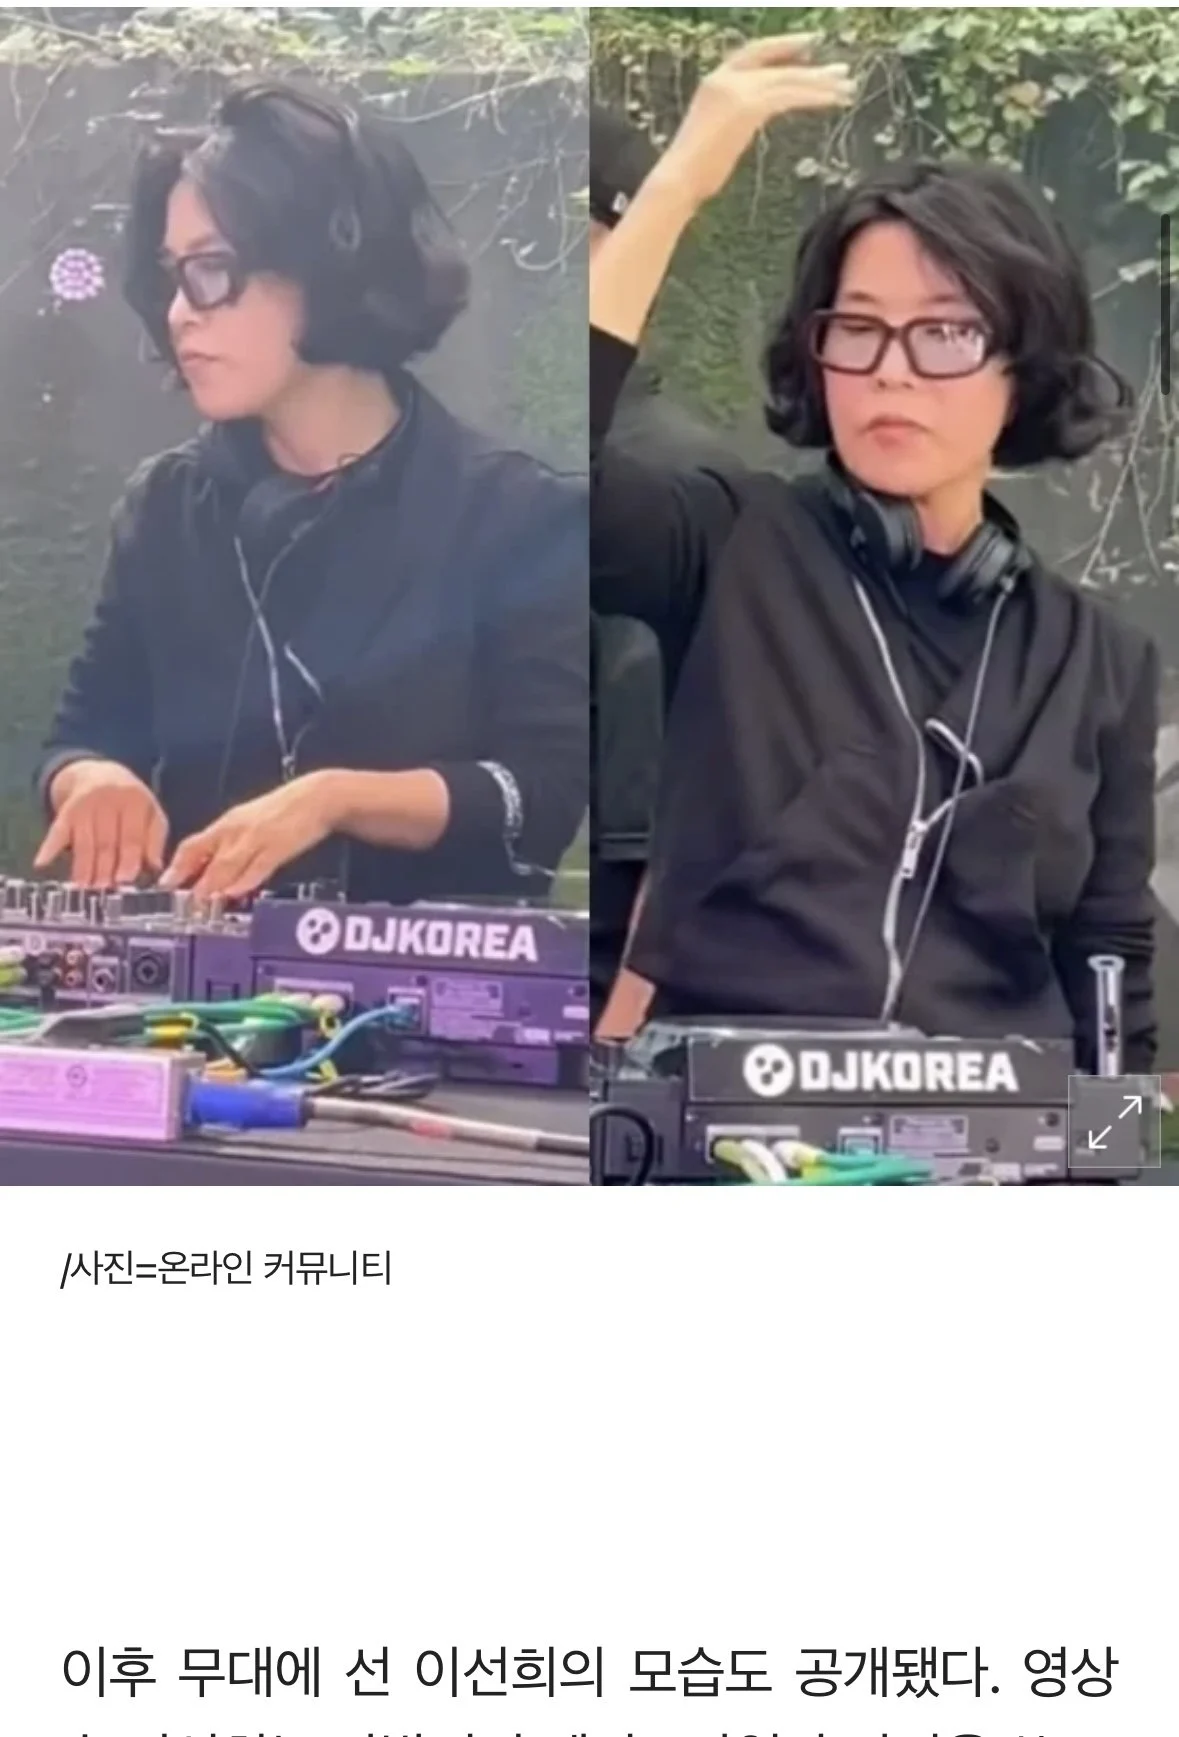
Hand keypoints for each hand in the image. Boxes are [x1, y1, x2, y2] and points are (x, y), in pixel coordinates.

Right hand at [34, 760, 167, 887]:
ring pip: (84, 841)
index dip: (129, 859)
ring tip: (84, 888)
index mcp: (134, 802)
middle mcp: (108, 800)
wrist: (100, 773)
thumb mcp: (151, 813)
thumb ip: (155, 839)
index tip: (124, 881)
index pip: (132, 836)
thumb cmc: (131, 803)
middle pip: (106, 841)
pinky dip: (49, 847)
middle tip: (104, 890)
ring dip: (83, 867)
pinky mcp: (66, 810)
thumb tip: (155, 868)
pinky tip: (42, 864)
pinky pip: (57, 831)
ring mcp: (85, 805)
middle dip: (105, 868)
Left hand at [159, 771, 339, 899]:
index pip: (193, 845)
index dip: (177, 866)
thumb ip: (230, 847)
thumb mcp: (249, 824)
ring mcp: (256, 838)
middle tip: (179, 902)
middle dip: (190, 880)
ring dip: (212, 884)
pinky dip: (244, 880)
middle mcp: (236, 830)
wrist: (316, 796)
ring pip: (227, 863)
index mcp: (227, 824)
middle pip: (205, 855)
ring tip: (201, 903)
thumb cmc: (283, 811)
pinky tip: (235, 892)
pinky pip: (258, 866)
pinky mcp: (278, 845)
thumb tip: (211, 871)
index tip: (165, 885)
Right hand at [659, 34, 855, 206]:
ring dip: (821, 83)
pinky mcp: (749, 107)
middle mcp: (726, 78)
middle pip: (778, 65)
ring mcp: (737, 91)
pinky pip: (790, 95)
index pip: (754, 53)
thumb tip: (752, 121)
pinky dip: (814, 96)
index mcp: (714, 81)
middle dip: (811, 67)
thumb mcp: (714, 134)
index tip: (808, 47)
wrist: (679, 179)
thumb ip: (734, 119)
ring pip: (788, 79)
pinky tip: (833, 100)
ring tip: (847, 87)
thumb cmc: (693, 171)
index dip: (783, 48)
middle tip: (841, 70)